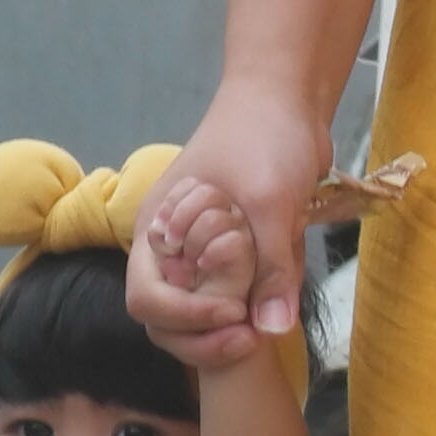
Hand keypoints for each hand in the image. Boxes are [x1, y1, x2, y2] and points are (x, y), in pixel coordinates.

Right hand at [168, 73, 339, 344]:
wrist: (288, 98)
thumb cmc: (262, 136)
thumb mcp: (270, 201)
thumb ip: (271, 265)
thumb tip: (272, 329)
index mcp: (158, 231)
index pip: (147, 300)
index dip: (185, 317)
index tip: (234, 312)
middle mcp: (174, 249)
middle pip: (170, 319)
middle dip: (206, 336)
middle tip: (252, 338)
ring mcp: (205, 253)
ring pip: (204, 313)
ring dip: (229, 326)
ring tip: (264, 326)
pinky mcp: (238, 255)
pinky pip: (237, 294)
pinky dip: (253, 304)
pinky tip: (279, 300)